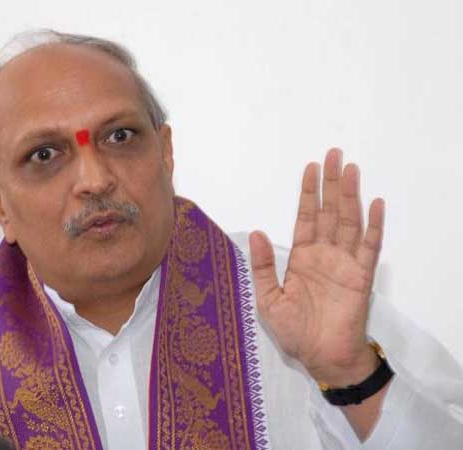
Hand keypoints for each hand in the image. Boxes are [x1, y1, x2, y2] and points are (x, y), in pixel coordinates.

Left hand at [250, 149, 384, 385]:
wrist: (321, 357)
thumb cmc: (294, 331)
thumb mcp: (268, 298)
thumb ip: (264, 266)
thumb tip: (256, 232)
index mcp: (301, 257)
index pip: (305, 218)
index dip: (308, 193)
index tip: (310, 168)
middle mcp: (323, 254)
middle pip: (328, 211)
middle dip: (330, 184)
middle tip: (333, 154)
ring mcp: (344, 263)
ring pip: (348, 221)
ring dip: (350, 195)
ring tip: (350, 169)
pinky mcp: (361, 276)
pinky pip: (369, 246)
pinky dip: (373, 225)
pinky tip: (375, 203)